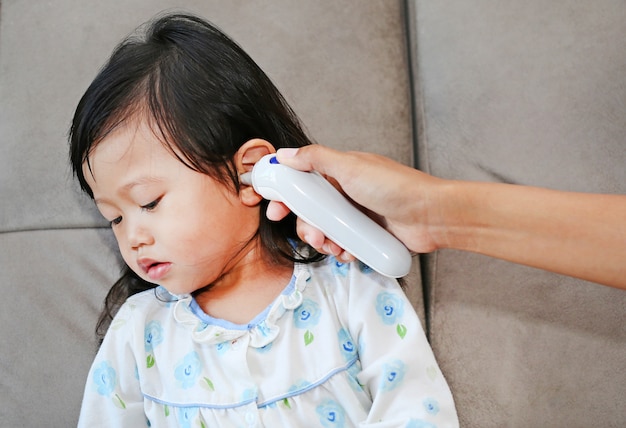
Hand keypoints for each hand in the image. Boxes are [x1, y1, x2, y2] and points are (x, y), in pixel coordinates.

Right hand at [265, 145, 442, 255]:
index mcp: (340, 172)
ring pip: (326, 231)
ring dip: (324, 242)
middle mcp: (347, 193)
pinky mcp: (367, 236)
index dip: (287, 196)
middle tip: (314, 236)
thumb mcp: (351, 167)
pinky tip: (349, 253)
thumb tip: (284, 155)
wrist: (432, 216)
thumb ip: (315, 158)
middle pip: (312, 211)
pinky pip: (344, 245)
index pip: (304, 182)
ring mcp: (357, 216)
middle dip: (307, 226)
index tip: (275, 210)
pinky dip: (342, 251)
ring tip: (334, 247)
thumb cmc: (396, 187)